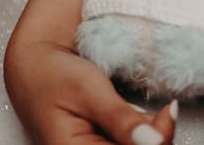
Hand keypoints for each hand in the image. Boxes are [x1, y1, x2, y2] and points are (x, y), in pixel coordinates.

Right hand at [5, 39, 175, 143]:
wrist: (35, 66)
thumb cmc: (54, 75)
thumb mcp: (90, 91)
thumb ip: (120, 119)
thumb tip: (154, 141)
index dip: (157, 139)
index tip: (168, 111)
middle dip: (155, 136)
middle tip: (163, 110)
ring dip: (150, 134)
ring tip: (143, 112)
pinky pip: (129, 144)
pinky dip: (142, 133)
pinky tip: (138, 118)